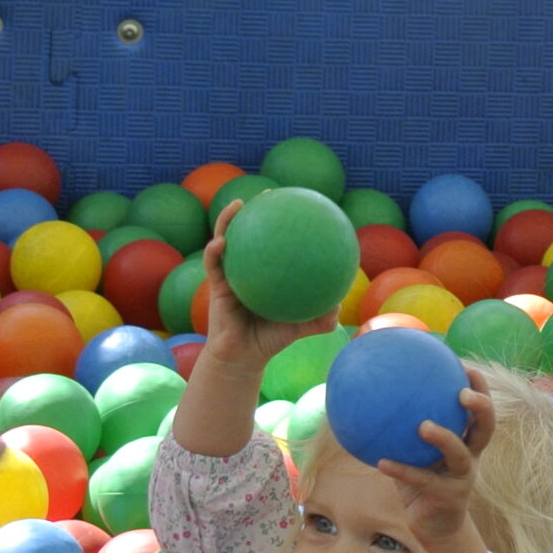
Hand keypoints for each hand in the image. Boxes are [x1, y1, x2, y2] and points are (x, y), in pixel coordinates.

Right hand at [200, 199, 336, 372]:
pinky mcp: (216, 286)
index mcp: (266, 275)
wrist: (243, 358)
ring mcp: (230, 276)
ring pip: (224, 241)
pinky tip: (221, 242)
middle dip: (256, 211)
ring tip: (237, 205)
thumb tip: (339, 305)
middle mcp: (247, 270)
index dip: (282, 226)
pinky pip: (213, 265)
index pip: (274, 245)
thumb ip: (319, 319)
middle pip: (249, 234)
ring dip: (227, 220)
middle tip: (268, 194)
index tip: (295, 207)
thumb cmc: (271, 340)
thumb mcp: (299, 328)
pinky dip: (214, 251)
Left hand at [375, 367, 495, 549]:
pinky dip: (402, 471)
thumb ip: (403, 432)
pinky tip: (381, 462)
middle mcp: (471, 458)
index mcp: (468, 443)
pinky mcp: (448, 500)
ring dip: (444, 438)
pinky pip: (423, 482)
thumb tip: (372, 400)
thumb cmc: (422, 485)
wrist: (434, 529)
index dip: (479, 388)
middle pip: (486, 428)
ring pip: (461, 455)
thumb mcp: (416, 455)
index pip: (481, 411)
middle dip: (479, 407)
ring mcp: (463, 480)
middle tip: (461, 392)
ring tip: (424, 426)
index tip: (463, 365)